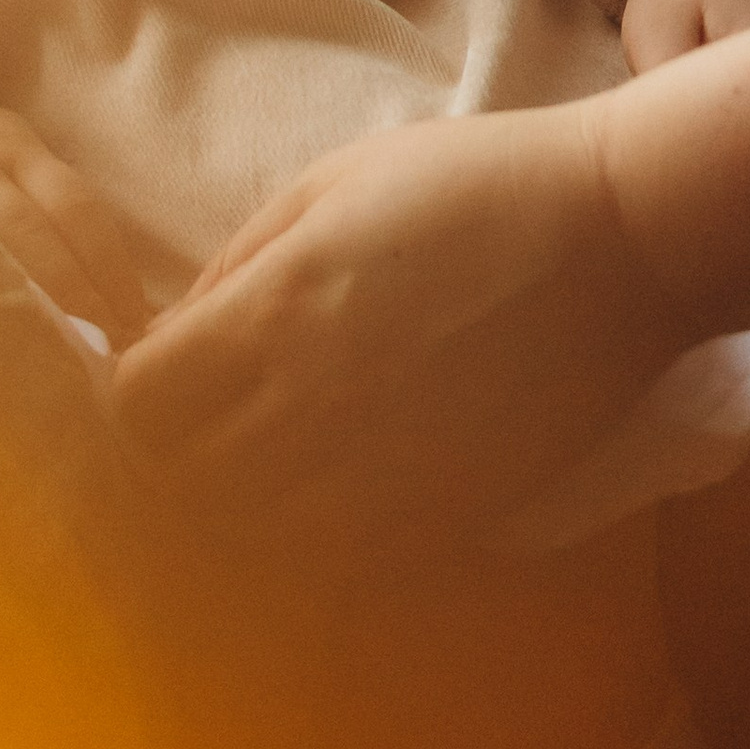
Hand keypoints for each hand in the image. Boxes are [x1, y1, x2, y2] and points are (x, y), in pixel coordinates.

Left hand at [107, 104, 693, 567]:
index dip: (128, 396)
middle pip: (181, 490)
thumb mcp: (331, 186)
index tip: (151, 376)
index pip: (138, 406)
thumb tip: (174, 335)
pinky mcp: (445, 517)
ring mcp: (382, 476)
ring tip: (259, 465)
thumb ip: (240, 266)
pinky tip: (332, 491)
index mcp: (278, 311)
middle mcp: (314, 408)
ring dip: (237, 512)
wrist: (621, 237)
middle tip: (194, 428)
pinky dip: (317, 543)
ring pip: (254, 543)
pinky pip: (343, 562)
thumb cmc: (473, 186)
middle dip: (167, 463)